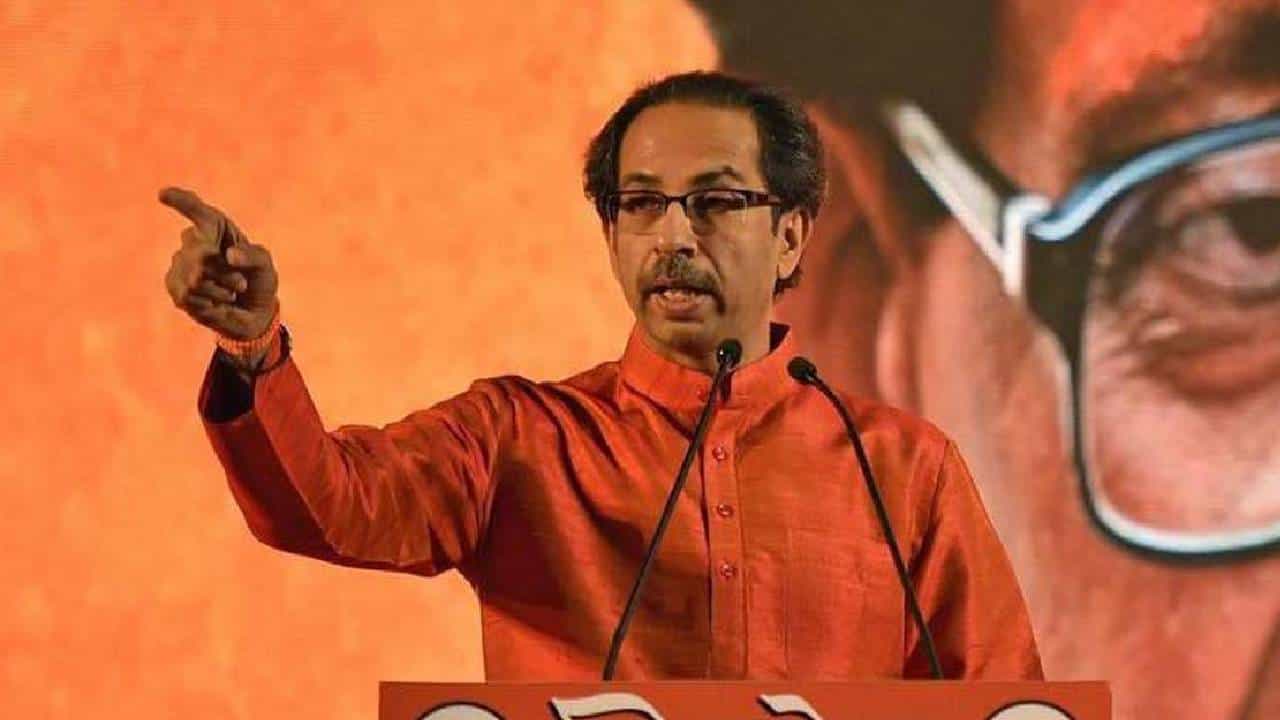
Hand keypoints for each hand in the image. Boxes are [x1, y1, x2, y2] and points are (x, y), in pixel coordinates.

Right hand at [160, 187, 279, 340]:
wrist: (253, 312)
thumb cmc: (258, 281)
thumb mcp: (264, 265)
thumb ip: (253, 256)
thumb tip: (229, 255)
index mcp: (216, 228)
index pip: (198, 211)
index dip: (181, 202)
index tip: (163, 194)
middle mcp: (194, 242)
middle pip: (201, 254)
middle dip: (226, 274)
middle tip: (241, 284)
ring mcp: (180, 264)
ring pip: (195, 278)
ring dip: (220, 290)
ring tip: (229, 293)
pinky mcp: (175, 287)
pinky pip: (188, 294)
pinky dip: (209, 302)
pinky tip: (215, 302)